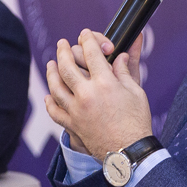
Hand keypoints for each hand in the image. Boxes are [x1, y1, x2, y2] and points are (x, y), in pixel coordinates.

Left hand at [45, 30, 151, 159]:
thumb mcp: (136, 92)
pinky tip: (49, 95)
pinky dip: (50, 101)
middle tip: (62, 43)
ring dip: (51, 72)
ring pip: (55, 86)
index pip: (91, 53)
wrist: (129, 153)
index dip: (88, 39)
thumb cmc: (137, 122)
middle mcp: (86, 95)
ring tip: (51, 63)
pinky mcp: (72, 125)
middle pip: (67, 66)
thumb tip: (120, 56)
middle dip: (63, 50)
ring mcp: (76, 111)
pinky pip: (54, 111)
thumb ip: (125, 71)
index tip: (85, 34)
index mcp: (105, 84)